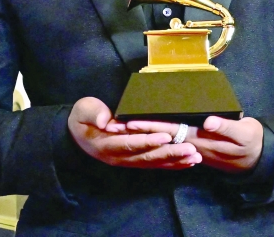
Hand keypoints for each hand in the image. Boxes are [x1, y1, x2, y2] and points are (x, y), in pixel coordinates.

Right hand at [67, 97, 201, 169]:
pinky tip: (188, 162)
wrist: (78, 134)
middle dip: (170, 153)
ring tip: (195, 157)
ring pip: (154, 163)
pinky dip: (172, 164)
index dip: (148, 141)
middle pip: (147, 156)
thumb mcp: (83, 110)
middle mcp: (119, 157)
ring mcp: (128, 161)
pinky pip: (155, 164)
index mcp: (107, 144)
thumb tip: (105, 120)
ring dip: (175, 161)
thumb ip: (93, 113)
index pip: (130, 143)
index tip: (166, 137)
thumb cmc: (83, 118)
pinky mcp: (135, 161)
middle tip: (190, 149)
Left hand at [126, 116, 262, 173]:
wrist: (258, 157)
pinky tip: (145, 138)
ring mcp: (191, 148)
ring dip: (143, 137)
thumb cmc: (251, 141)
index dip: (150, 126)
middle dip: (138, 132)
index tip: (131, 122)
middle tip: (114, 125)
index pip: (169, 131)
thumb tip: (208, 121)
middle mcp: (191, 145)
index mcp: (200, 139)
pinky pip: (170, 146)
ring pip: (162, 142)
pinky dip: (157, 141)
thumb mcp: (243, 133)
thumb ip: (226, 127)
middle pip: (160, 137)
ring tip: (123, 129)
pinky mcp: (193, 149)